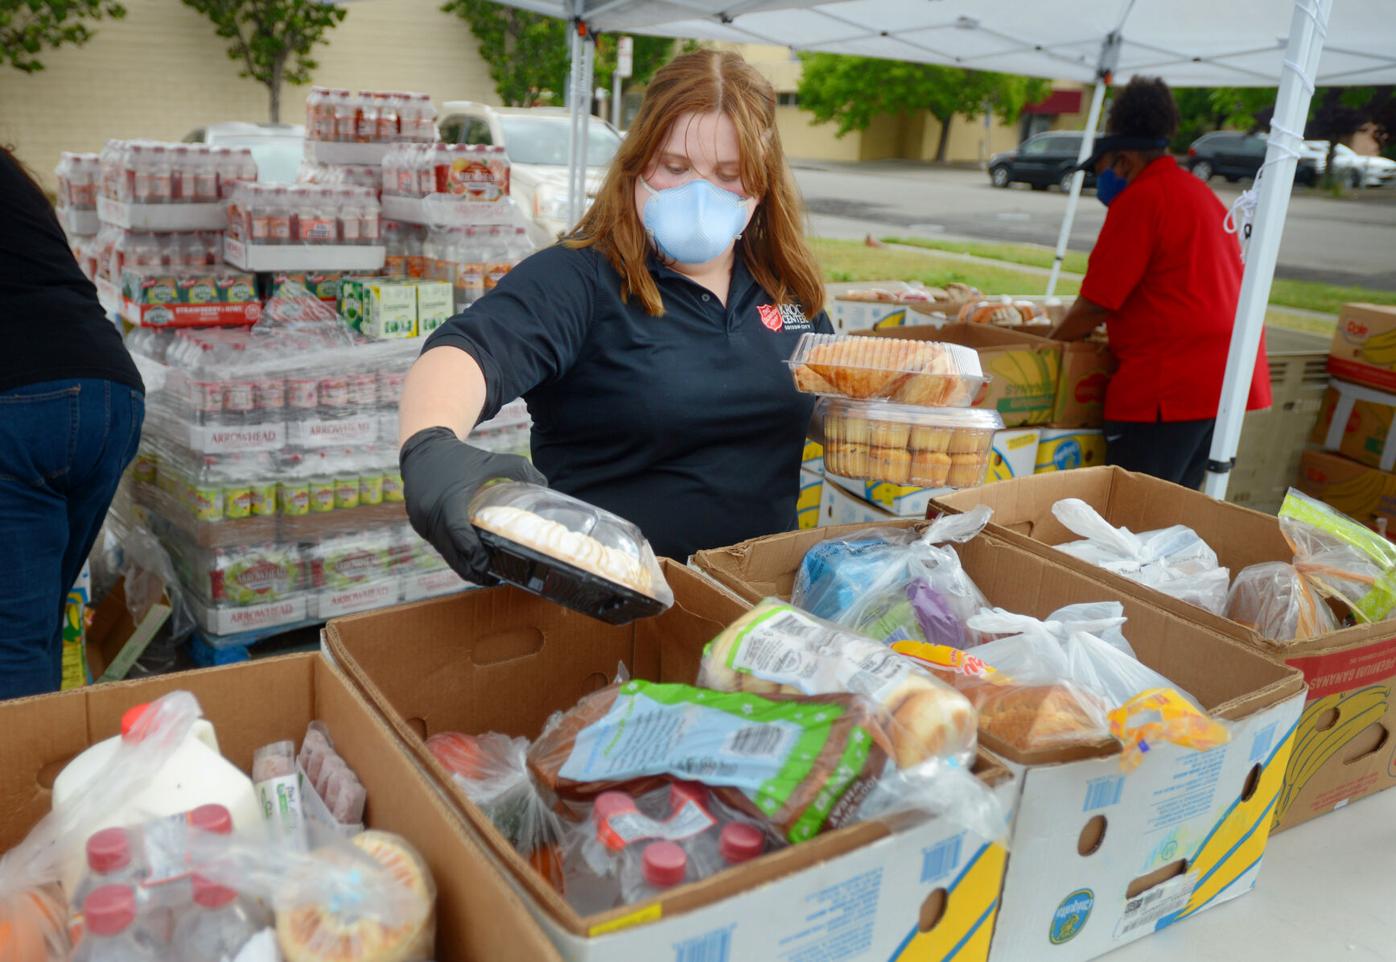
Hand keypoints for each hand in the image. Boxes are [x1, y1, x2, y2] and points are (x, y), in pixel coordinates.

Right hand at [400, 427, 545, 583]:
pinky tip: (470, 554)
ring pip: (445, 553)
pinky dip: (454, 552)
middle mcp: (430, 515)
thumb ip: (519, 470)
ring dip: (463, 564)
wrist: (422, 449)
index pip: (460, 536)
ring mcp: (421, 522)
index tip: (491, 568)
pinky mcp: (418, 525)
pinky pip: (438, 545)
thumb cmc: (460, 456)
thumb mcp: (491, 461)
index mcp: (449, 501)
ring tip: (486, 571)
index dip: (475, 555)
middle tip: (494, 579)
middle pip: (452, 555)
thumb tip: (547, 485)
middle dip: (472, 571)